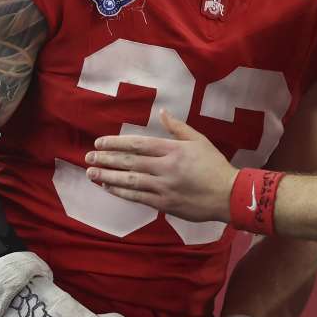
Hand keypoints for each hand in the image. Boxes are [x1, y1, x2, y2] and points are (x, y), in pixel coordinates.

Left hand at [86, 110, 237, 223]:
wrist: (229, 195)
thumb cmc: (215, 166)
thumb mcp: (200, 141)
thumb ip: (178, 128)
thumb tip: (162, 112)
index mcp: (173, 149)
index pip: (138, 144)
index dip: (116, 143)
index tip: (99, 143)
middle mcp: (166, 167)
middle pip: (130, 162)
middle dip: (106, 159)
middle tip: (88, 158)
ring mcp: (164, 187)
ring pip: (130, 181)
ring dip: (108, 177)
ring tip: (91, 174)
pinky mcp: (164, 204)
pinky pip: (138, 197)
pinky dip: (121, 192)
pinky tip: (108, 188)